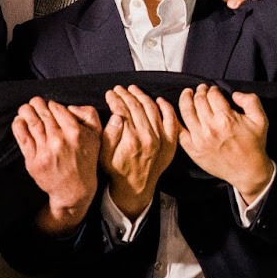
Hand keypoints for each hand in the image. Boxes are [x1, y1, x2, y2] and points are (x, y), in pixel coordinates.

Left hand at [12, 99, 102, 235]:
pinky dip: (18, 125)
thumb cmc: (85, 161)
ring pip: (31, 122)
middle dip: (36, 104)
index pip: (57, 108)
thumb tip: (69, 106)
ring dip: (25, 111)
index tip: (49, 106)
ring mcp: (45, 150)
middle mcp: (59, 140)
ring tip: (25, 109)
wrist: (74, 190)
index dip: (51, 105)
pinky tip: (19, 120)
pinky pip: (22, 137)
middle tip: (34, 103)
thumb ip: (89, 115)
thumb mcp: (96, 136)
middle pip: (42, 113)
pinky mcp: (33, 160)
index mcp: (75, 132)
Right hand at [99, 85, 178, 218]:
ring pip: (152, 109)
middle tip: (119, 89)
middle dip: (126, 94)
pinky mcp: (171, 142)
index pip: (122, 110)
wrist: (136, 188)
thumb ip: (109, 134)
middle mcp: (149, 137)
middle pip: (137, 106)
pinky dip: (166, 107)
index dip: (115, 98)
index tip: (109, 93)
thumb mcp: (104, 156)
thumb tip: (116, 115)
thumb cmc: (118, 171)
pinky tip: (158, 100)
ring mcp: (162, 139)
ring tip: (133, 90)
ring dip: (142, 96)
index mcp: (131, 139)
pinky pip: (171, 120)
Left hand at [176, 85, 274, 200]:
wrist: (247, 171)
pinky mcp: (193, 149)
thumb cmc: (254, 145)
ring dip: (185, 99)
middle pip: (198, 101)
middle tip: (200, 90)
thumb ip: (251, 101)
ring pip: (186, 112)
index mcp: (227, 119)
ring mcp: (200, 139)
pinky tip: (176, 112)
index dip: (212, 89)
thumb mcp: (260, 120)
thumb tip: (234, 94)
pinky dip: (175, 119)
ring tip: (187, 94)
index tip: (212, 89)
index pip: (213, 95)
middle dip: (199, 92)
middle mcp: (211, 128)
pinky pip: (179, 131)